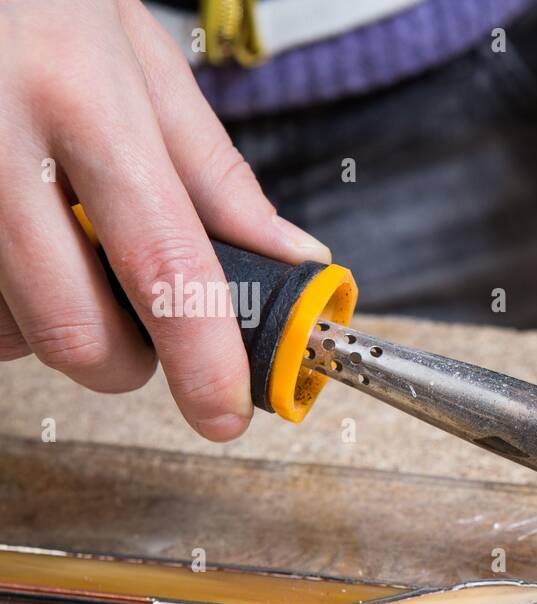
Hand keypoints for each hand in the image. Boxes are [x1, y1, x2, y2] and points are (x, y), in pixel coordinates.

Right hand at [0, 0, 329, 438]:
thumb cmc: (31, 0)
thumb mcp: (135, 51)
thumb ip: (211, 166)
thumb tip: (289, 255)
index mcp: (81, 96)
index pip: (165, 264)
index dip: (204, 359)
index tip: (225, 411)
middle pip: (75, 331)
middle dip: (126, 361)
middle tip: (143, 330)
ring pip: (8, 333)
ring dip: (52, 326)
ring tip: (60, 250)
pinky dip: (4, 307)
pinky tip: (13, 245)